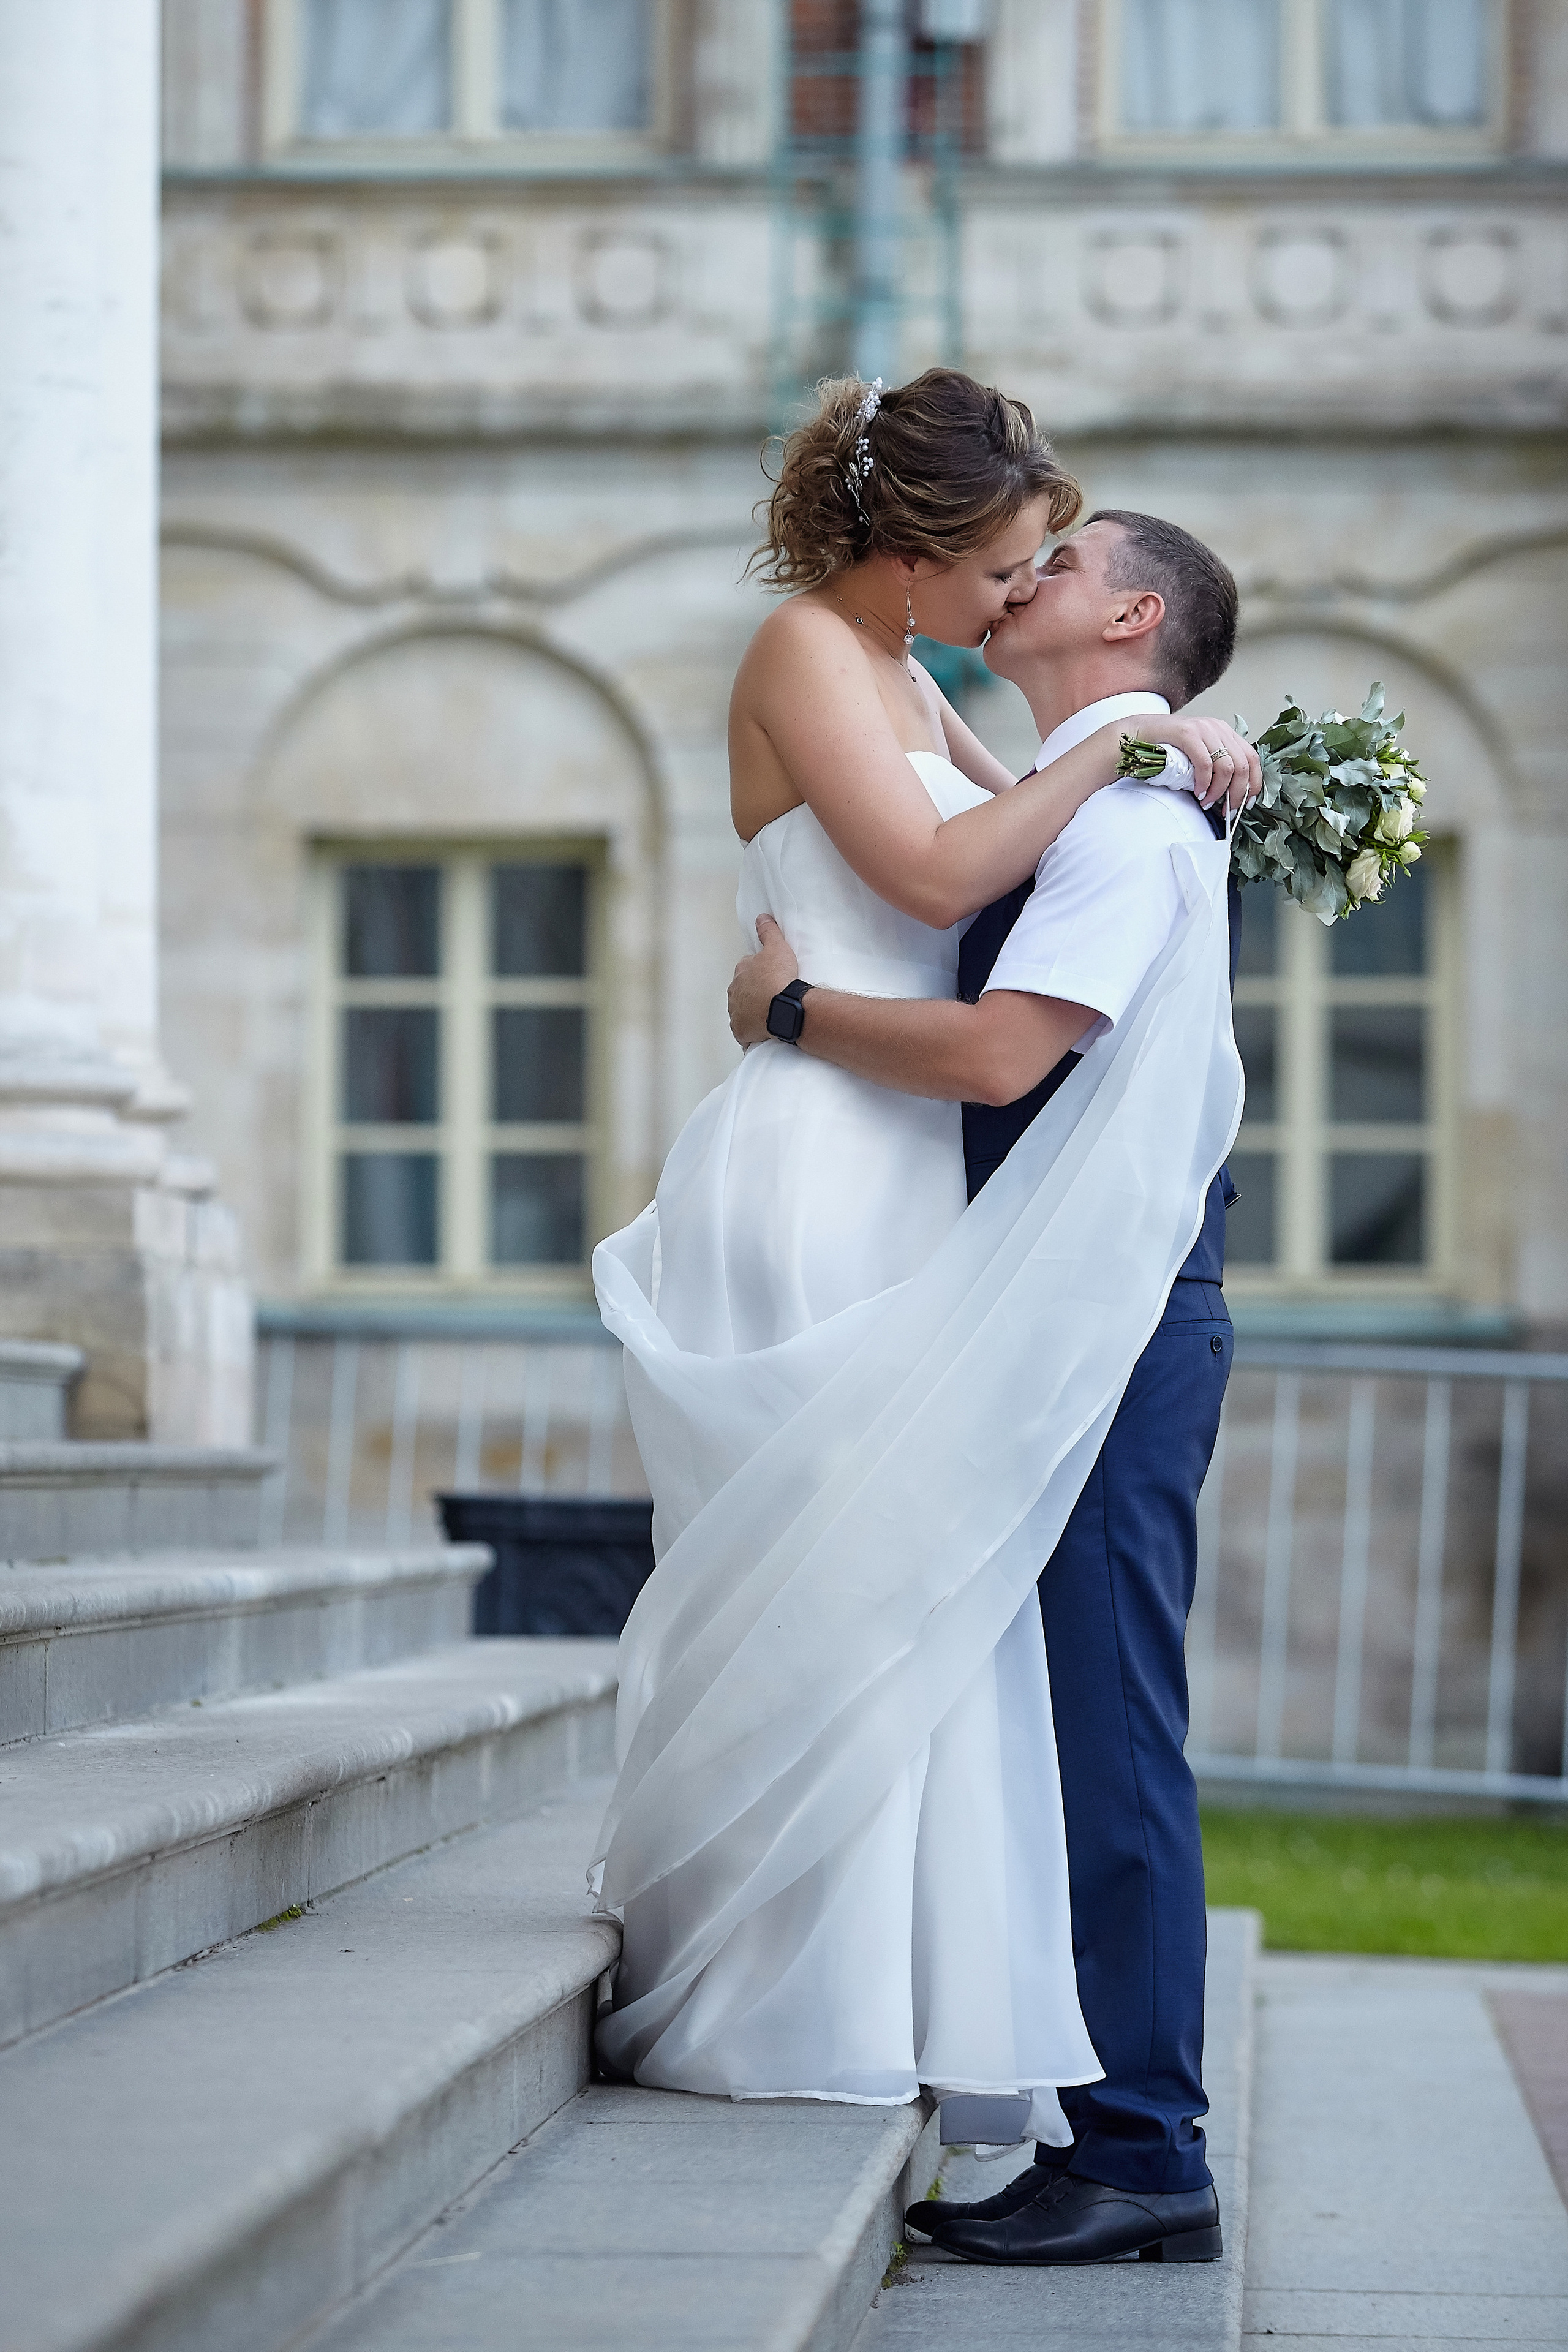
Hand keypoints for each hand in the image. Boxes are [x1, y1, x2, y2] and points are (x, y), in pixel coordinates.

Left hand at [729, 914, 799, 1045]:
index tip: (771, 977)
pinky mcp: (741, 1031)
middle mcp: (734, 992)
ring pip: (743, 1012)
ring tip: (772, 1013)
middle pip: (743, 991)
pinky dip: (752, 1032)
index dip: (759, 973)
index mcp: (741, 971)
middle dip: (755, 993)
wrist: (782, 1008)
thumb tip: (762, 917)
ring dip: (753, 1012)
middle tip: (773, 996)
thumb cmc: (780, 978)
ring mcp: (736, 1013)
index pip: (747, 969)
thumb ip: (769, 931)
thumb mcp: (777, 947)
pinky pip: (745, 1032)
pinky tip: (765, 1030)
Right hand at [1142, 714, 1261, 813]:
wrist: (1141, 733)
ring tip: (1207, 802)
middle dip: (1237, 793)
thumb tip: (1230, 796)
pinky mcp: (1188, 733)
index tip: (1247, 803)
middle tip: (1227, 810)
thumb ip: (1216, 767)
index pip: (1252, 758)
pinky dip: (1204, 782)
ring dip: (1219, 791)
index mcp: (1225, 733)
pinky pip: (1204, 763)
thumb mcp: (1199, 755)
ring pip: (1226, 766)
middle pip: (1243, 765)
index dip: (1254, 783)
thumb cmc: (1168, 748)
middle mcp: (1218, 728)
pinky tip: (1198, 791)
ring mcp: (1204, 729)